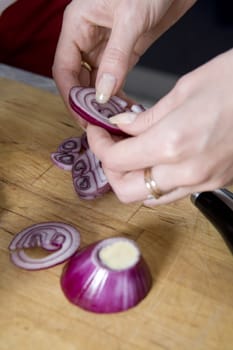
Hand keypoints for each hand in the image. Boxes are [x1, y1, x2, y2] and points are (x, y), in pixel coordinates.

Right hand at [53, 0, 195, 113]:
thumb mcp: (130, 19)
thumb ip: (116, 57)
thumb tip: (103, 93)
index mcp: (77, 25)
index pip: (64, 68)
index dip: (71, 95)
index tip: (82, 115)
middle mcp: (88, 37)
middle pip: (77, 79)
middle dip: (86, 103)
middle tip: (98, 123)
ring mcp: (105, 47)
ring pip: (96, 82)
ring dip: (103, 102)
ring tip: (112, 119)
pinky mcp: (123, 53)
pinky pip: (114, 79)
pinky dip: (117, 95)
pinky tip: (124, 107)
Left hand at [87, 49, 232, 205]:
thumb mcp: (183, 90)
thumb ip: (146, 117)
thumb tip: (122, 127)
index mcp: (173, 142)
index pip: (116, 159)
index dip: (99, 146)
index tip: (97, 133)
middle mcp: (186, 170)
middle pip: (126, 190)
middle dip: (111, 170)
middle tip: (109, 148)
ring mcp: (201, 181)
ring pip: (149, 197)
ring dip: (131, 178)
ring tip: (131, 154)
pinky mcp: (213, 183)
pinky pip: (172, 194)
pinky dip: (155, 182)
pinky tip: (156, 162)